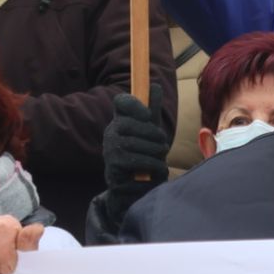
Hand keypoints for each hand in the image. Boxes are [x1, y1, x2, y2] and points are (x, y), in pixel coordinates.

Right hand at [100, 83, 168, 218]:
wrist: (130, 187)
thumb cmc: (142, 155)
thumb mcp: (149, 132)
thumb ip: (152, 111)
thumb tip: (155, 86)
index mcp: (120, 120)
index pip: (121, 102)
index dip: (134, 104)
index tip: (147, 115)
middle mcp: (111, 132)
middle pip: (134, 125)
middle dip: (154, 135)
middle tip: (163, 144)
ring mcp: (110, 150)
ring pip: (136, 144)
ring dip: (155, 153)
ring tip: (161, 158)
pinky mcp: (113, 168)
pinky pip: (136, 162)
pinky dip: (152, 166)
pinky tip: (157, 170)